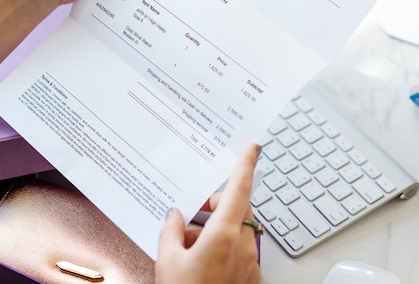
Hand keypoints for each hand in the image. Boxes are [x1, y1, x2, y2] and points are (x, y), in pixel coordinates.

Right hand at [156, 143, 261, 283]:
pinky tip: (200, 261)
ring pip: (236, 230)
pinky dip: (222, 247)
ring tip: (188, 245)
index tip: (252, 147)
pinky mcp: (250, 277)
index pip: (239, 189)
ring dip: (216, 229)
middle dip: (214, 205)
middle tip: (191, 213)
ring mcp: (249, 263)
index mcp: (223, 235)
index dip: (246, 164)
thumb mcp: (167, 261)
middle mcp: (242, 246)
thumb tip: (175, 215)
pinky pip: (238, 250)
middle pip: (235, 209)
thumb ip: (171, 230)